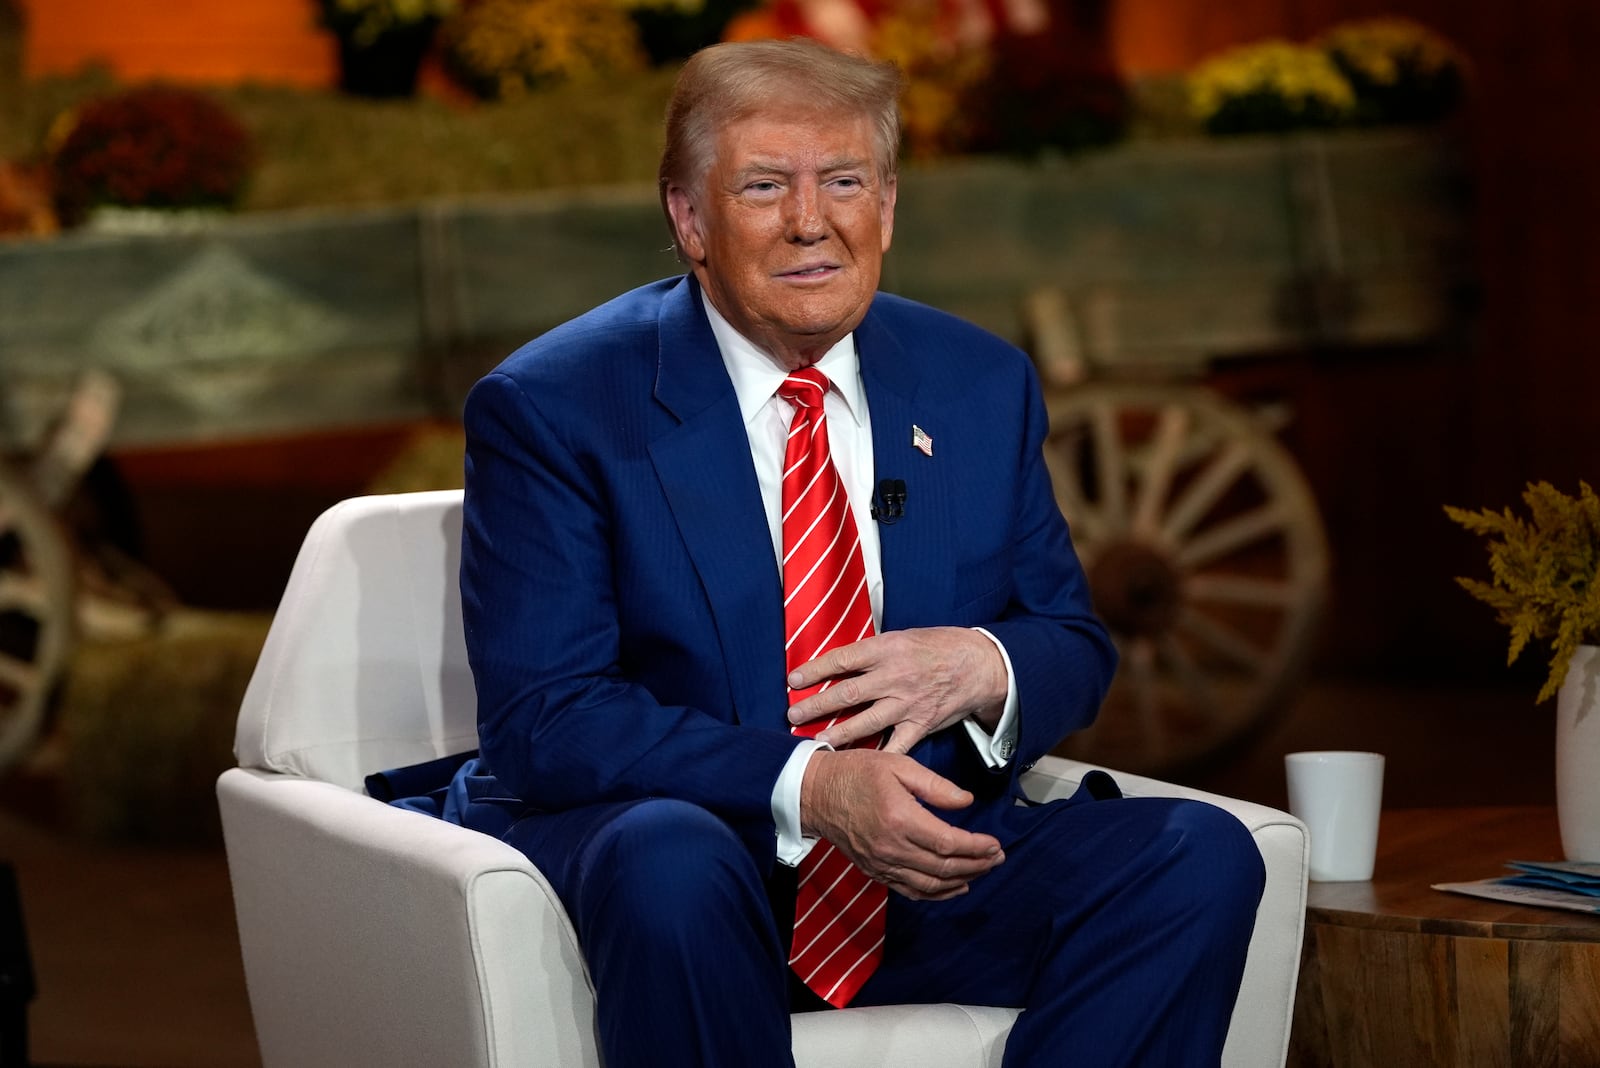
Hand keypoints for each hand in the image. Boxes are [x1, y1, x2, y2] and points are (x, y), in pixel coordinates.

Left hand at [787, 627, 1006, 753]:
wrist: (978, 664)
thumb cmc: (937, 646)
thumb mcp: (902, 637)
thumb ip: (874, 652)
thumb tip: (840, 662)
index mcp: (887, 649)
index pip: (842, 659)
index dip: (815, 670)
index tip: (793, 680)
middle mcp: (895, 676)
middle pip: (847, 694)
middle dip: (816, 705)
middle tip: (793, 714)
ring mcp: (907, 703)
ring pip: (865, 722)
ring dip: (837, 732)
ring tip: (815, 740)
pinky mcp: (920, 724)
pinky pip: (896, 745)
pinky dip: (876, 756)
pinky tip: (857, 765)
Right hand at [800, 748, 1003, 899]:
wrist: (814, 793)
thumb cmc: (856, 773)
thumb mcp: (898, 764)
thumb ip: (935, 785)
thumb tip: (966, 802)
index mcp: (900, 818)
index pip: (948, 842)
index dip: (976, 847)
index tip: (995, 844)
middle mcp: (891, 847)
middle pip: (944, 867)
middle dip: (976, 865)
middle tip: (997, 857)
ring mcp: (882, 863)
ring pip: (930, 884)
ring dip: (962, 881)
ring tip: (982, 871)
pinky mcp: (875, 871)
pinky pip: (911, 890)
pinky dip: (936, 893)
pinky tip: (954, 887)